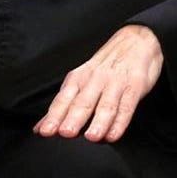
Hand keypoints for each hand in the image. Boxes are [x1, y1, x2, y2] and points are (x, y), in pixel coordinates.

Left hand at [34, 25, 162, 142]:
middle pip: (83, 103)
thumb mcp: (81, 79)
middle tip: (66, 132)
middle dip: (73, 118)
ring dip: (99, 122)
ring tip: (92, 136)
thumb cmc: (106, 66)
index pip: (63, 100)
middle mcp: (95, 80)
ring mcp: (116, 83)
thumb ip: (62, 105)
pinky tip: (114, 134)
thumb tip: (40, 128)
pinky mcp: (135, 86)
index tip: (46, 131)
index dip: (54, 116)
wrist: (136, 41)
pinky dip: (121, 122)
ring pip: (106, 105)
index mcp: (78, 79)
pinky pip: (127, 106)